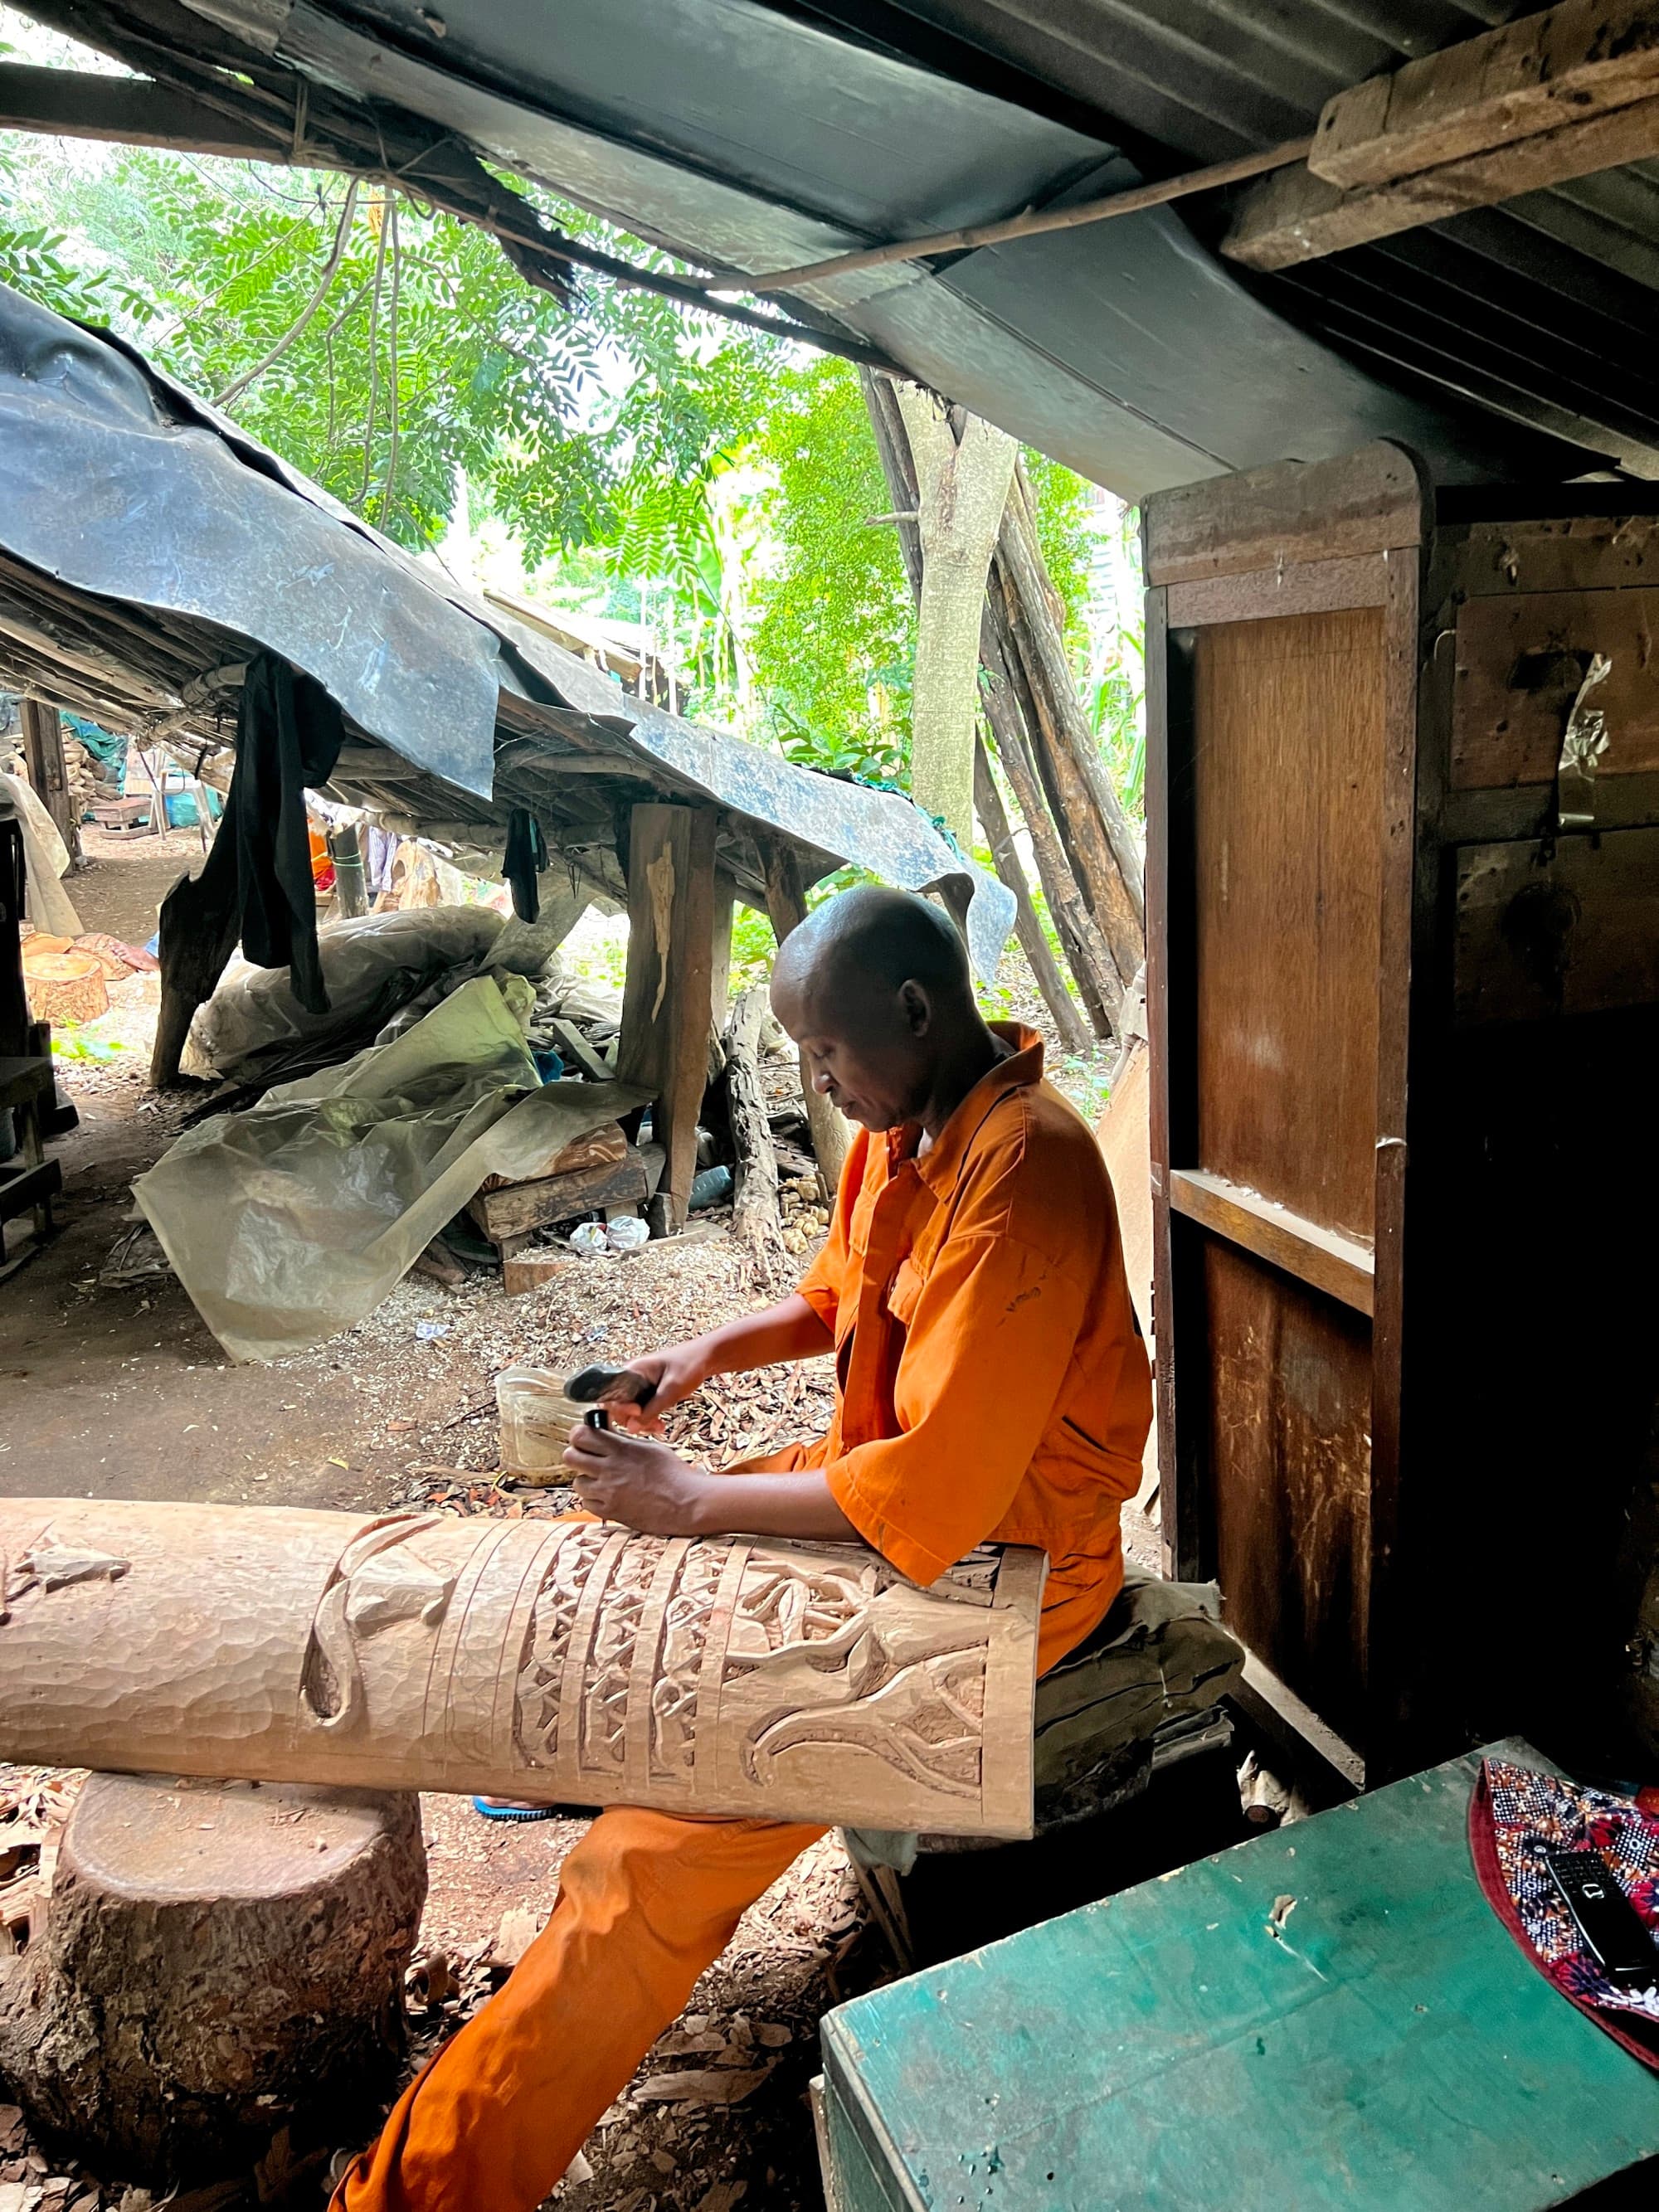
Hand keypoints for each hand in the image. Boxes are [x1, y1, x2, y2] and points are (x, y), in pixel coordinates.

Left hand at [562, 1422, 714, 1534]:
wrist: (688, 1502)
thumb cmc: (674, 1474)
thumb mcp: (650, 1448)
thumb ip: (623, 1442)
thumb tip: (604, 1435)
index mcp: (621, 1449)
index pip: (580, 1435)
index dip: (579, 1435)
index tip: (584, 1438)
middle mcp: (610, 1469)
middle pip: (570, 1457)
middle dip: (577, 1455)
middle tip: (588, 1458)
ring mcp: (608, 1492)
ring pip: (577, 1482)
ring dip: (587, 1480)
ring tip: (602, 1480)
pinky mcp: (611, 1512)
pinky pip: (587, 1503)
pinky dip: (594, 1499)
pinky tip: (608, 1496)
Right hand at [597, 1340, 711, 1433]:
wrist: (706, 1357)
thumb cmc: (689, 1365)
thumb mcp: (671, 1389)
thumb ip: (651, 1409)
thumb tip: (631, 1428)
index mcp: (632, 1370)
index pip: (612, 1395)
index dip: (622, 1409)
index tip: (639, 1412)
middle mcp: (631, 1378)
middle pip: (620, 1407)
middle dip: (634, 1420)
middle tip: (653, 1426)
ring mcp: (639, 1386)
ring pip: (630, 1412)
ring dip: (643, 1422)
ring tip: (660, 1427)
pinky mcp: (648, 1393)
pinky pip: (641, 1410)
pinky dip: (649, 1419)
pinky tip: (660, 1425)